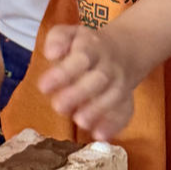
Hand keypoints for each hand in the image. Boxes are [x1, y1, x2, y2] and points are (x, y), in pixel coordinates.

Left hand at [36, 24, 142, 141]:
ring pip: (114, 96)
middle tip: (58, 106)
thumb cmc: (86, 46)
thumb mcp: (71, 34)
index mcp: (92, 47)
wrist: (125, 49)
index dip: (64, 72)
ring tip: (80, 121)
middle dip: (80, 93)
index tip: (43, 86)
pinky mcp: (126, 100)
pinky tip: (100, 135)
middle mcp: (108, 66)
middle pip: (99, 78)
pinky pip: (125, 112)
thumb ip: (57, 39)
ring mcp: (120, 83)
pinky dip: (115, 125)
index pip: (81, 58)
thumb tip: (51, 54)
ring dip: (98, 110)